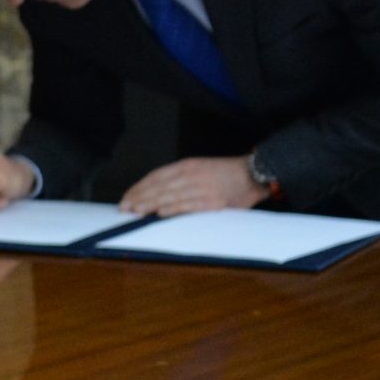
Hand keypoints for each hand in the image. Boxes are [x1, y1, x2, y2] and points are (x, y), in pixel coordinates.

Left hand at [121, 155, 265, 217]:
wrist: (255, 174)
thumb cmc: (225, 174)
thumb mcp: (199, 169)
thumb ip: (180, 179)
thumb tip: (156, 193)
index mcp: (186, 166)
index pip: (155, 177)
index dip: (139, 188)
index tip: (126, 198)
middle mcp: (191, 174)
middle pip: (159, 186)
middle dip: (139, 197)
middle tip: (124, 207)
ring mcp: (203, 187)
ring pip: (171, 195)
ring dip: (151, 204)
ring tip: (136, 211)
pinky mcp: (215, 200)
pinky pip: (190, 205)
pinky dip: (174, 209)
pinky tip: (161, 213)